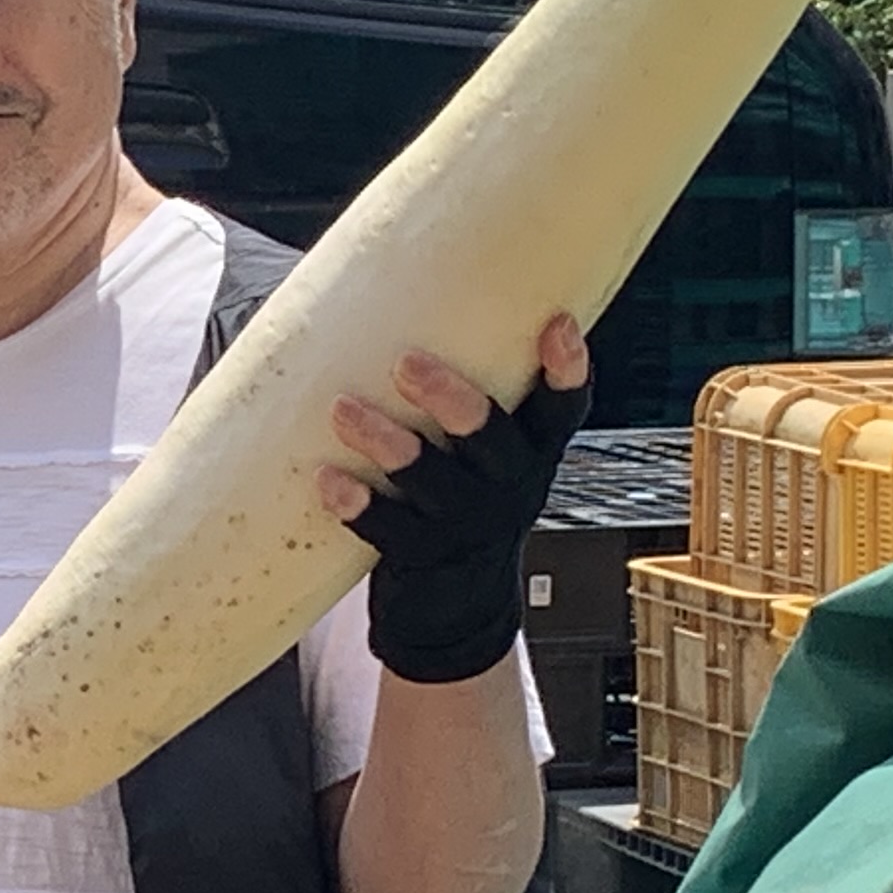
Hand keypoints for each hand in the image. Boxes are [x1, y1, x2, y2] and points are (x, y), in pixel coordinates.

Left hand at [315, 313, 591, 686]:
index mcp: (533, 451)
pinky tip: (326, 479)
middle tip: (408, 363)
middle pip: (491, 437)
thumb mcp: (489, 452)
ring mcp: (469, 525)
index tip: (557, 324)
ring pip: (431, 480)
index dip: (566, 370)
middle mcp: (512, 485)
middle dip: (452, 400)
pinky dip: (357, 504)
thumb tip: (407, 286)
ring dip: (387, 443)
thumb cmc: (465, 497)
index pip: (563, 409)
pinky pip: (389, 531)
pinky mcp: (425, 559)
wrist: (458, 607)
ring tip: (342, 409)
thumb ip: (474, 391)